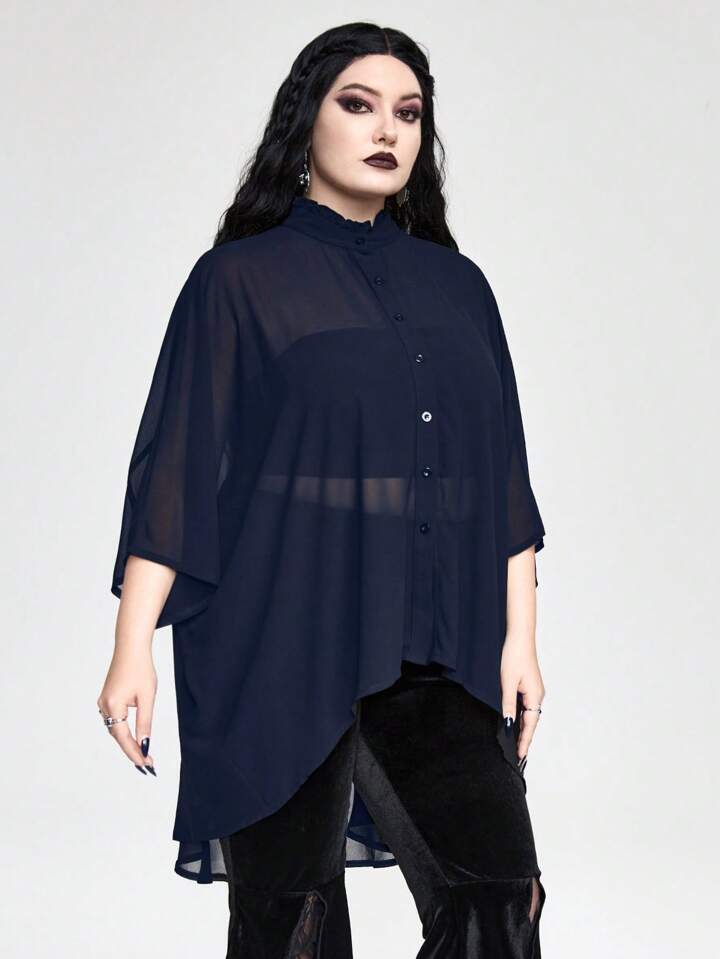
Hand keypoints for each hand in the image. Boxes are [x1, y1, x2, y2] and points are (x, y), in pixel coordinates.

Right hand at [97, 646, 157, 775]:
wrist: (131, 647)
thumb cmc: (141, 669)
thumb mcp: (147, 697)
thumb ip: (145, 722)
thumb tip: (145, 744)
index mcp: (113, 706)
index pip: (124, 738)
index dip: (135, 753)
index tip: (147, 765)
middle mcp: (104, 706)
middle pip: (118, 736)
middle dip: (132, 750)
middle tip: (148, 764)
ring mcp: (103, 702)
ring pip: (115, 729)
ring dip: (128, 742)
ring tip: (143, 754)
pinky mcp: (106, 698)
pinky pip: (114, 720)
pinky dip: (124, 730)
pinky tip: (134, 737)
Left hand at [500, 633, 544, 764]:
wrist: (520, 637)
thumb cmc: (514, 656)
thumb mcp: (507, 682)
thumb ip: (507, 704)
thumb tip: (507, 723)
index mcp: (535, 696)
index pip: (530, 725)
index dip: (524, 741)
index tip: (520, 756)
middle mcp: (538, 696)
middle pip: (531, 723)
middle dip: (524, 738)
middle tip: (517, 755)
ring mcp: (535, 691)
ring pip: (529, 715)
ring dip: (523, 729)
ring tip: (515, 743)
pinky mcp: (530, 686)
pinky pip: (527, 707)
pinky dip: (522, 717)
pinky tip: (514, 722)